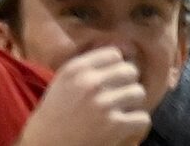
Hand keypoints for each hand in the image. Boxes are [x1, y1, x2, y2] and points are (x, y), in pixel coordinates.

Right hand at [13, 44, 153, 145]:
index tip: (113, 78)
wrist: (46, 144)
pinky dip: (136, 124)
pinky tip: (124, 127)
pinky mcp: (114, 126)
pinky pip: (142, 118)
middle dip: (127, 84)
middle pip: (130, 71)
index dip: (117, 67)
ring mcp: (103, 104)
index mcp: (76, 69)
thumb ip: (89, 66)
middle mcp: (90, 83)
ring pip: (138, 93)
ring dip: (132, 104)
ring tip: (121, 111)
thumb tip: (124, 51)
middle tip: (119, 96)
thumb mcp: (64, 81)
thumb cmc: (55, 114)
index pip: (114, 54)